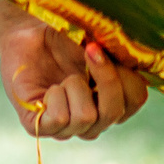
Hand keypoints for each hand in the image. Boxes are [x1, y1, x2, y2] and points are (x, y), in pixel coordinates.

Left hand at [0, 0, 149, 139]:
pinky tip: (46, 89)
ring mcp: (67, 128)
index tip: (103, 48)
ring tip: (61, 77)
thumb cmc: (63, 39)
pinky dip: (54, 96)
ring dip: (74, 86)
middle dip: (103, 77)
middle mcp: (94, 120)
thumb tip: (133, 61)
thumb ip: (118, 55)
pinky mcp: (40, 127)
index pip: (136, 98)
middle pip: (114, 112)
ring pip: (86, 117)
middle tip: (88, 51)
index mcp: (113, 101)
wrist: (27, 34)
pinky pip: (59, 118)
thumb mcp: (96, 43)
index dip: (124, 74)